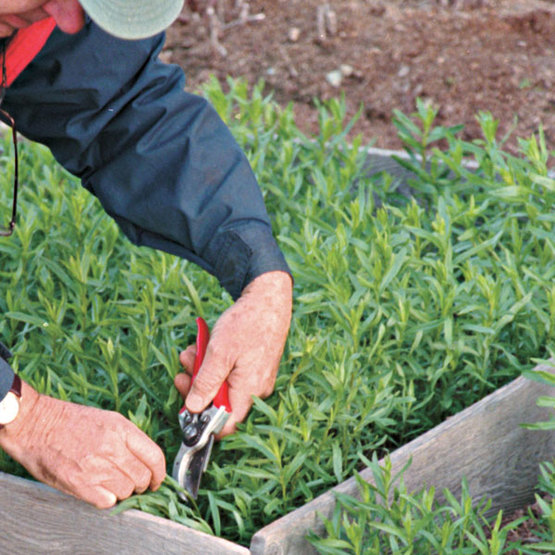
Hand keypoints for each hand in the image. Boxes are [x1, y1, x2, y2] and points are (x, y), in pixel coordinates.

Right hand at [0, 381, 165, 508]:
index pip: (154, 456)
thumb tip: (147, 460)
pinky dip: (107, 499)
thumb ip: (129, 439)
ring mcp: (96, 467)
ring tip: (114, 483)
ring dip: (124, 491)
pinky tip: (100, 489)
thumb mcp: (109, 419)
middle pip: (143, 477)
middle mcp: (112, 448)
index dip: (160, 472)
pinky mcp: (79, 484)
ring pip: (126, 491)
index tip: (157, 478)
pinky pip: (107, 501)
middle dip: (143, 483)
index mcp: (121, 429)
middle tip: (135, 483)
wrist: (37, 424)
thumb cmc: (72, 421)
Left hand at [175, 270, 292, 436]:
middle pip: (220, 404)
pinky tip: (206, 349)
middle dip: (197, 388)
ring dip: (203, 373)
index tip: (186, 408)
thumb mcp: (219, 352)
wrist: (268, 300)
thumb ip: (206, 383)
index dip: (204, 422)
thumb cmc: (247, 324)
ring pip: (223, 387)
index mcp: (248, 390)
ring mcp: (256, 378)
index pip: (226, 425)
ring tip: (192, 353)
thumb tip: (194, 408)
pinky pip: (231, 374)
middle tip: (183, 370)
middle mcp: (255, 390)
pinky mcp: (254, 367)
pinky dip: (216, 365)